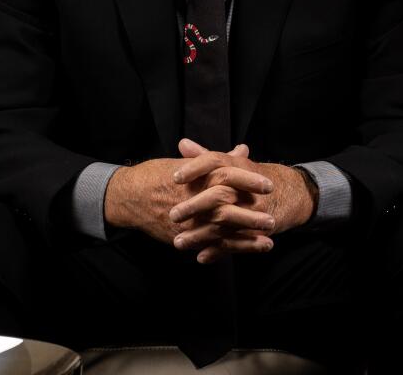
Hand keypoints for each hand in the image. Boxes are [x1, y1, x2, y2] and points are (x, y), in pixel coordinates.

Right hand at [103, 144, 276, 257]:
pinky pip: (208, 244)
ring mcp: (187, 219)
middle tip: (273, 219)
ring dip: (245, 237)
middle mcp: (193, 197)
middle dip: (250, 214)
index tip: (269, 185)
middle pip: (226, 205)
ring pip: (219, 229)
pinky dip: (228, 249)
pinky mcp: (182, 235)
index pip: (227, 175)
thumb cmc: (159, 174)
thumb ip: (219, 159)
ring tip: (268, 241)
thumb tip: (243, 151)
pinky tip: (245, 252)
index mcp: (197, 175)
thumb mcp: (189, 162)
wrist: (129, 196)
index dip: (249, 180)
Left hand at [169, 139, 316, 261]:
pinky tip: (201, 257)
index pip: (215, 161)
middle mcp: (246, 187)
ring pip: (224, 222)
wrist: (288, 193)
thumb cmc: (251, 177)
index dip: (195, 168)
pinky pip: (236, 242)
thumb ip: (204, 155)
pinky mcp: (258, 230)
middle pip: (219, 194)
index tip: (175, 178)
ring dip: (201, 235)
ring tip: (178, 242)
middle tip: (173, 215)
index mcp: (238, 166)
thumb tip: (183, 144)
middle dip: (195, 205)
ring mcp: (253, 209)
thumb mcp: (232, 163)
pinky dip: (218, 251)